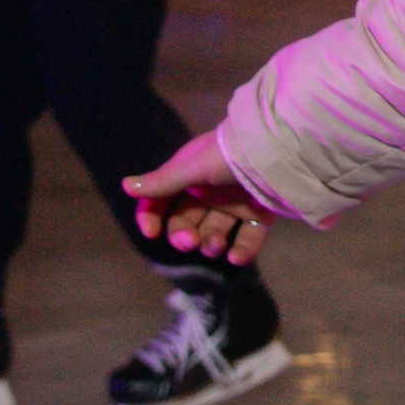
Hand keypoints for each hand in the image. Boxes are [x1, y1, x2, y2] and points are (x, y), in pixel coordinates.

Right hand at [127, 128, 271, 269]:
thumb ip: (162, 183)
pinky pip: (247, 238)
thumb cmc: (229, 154)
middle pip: (187, 222)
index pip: (161, 201)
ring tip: (216, 244)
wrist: (277, 148)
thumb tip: (126, 187)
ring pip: (215, 233)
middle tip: (191, 241)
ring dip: (211, 244)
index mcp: (189, 175)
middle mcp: (209, 191)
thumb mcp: (192, 167)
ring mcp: (235, 204)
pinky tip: (236, 257)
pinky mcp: (259, 214)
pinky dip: (241, 250)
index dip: (152, 217)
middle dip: (184, 236)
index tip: (152, 232)